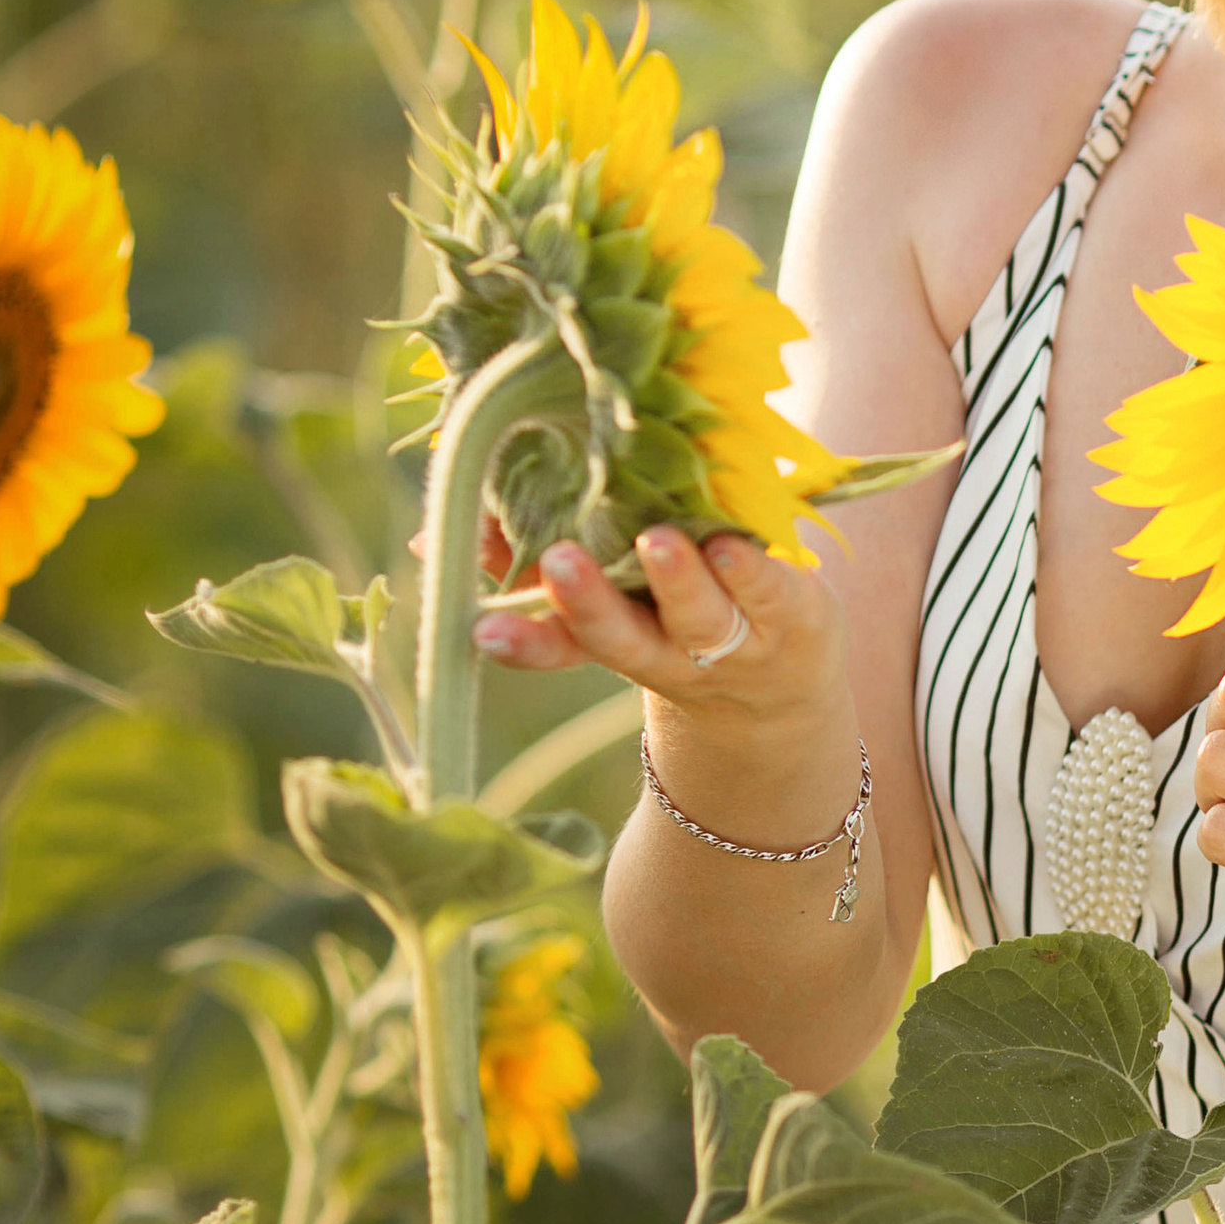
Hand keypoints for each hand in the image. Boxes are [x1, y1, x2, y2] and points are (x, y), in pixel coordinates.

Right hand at [476, 521, 847, 757]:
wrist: (779, 690)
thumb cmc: (674, 621)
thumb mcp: (610, 605)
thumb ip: (534, 564)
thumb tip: (435, 533)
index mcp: (615, 641)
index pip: (559, 645)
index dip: (524, 640)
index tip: (483, 627)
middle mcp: (665, 647)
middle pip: (621, 634)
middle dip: (588, 601)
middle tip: (557, 560)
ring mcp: (729, 636)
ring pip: (696, 614)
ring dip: (674, 580)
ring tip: (654, 540)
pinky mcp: (789, 613)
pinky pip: (767, 591)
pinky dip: (749, 570)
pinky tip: (731, 544)